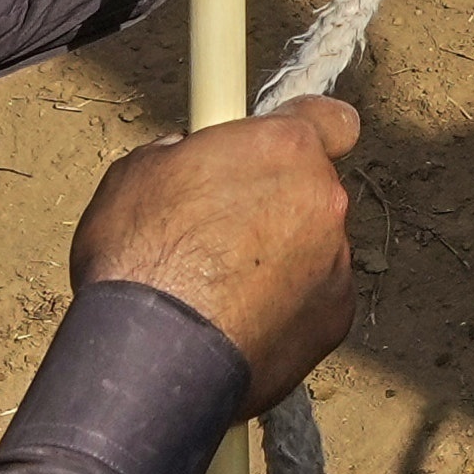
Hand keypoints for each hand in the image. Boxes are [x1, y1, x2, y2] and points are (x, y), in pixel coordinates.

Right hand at [73, 100, 363, 410]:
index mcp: (284, 149)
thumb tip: (188, 160)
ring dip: (277, 258)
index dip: (306, 130)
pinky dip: (283, 306)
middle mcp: (325, 199)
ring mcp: (336, 262)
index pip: (331, 119)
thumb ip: (186, 154)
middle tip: (217, 230)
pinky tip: (234, 321)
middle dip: (273, 202)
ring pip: (312, 246)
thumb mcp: (139, 172)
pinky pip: (313, 298)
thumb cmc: (137, 257)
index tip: (281, 147)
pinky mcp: (334, 318)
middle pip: (311, 189)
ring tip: (216, 287)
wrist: (150, 353)